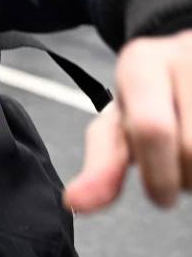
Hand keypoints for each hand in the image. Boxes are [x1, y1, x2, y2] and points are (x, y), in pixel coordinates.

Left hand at [64, 32, 191, 211]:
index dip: (159, 176)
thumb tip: (75, 201)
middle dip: (186, 178)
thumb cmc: (150, 99)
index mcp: (141, 63)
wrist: (188, 59)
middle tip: (178, 170)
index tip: (161, 196)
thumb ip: (101, 165)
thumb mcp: (119, 125)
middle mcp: (184, 56)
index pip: (152, 129)